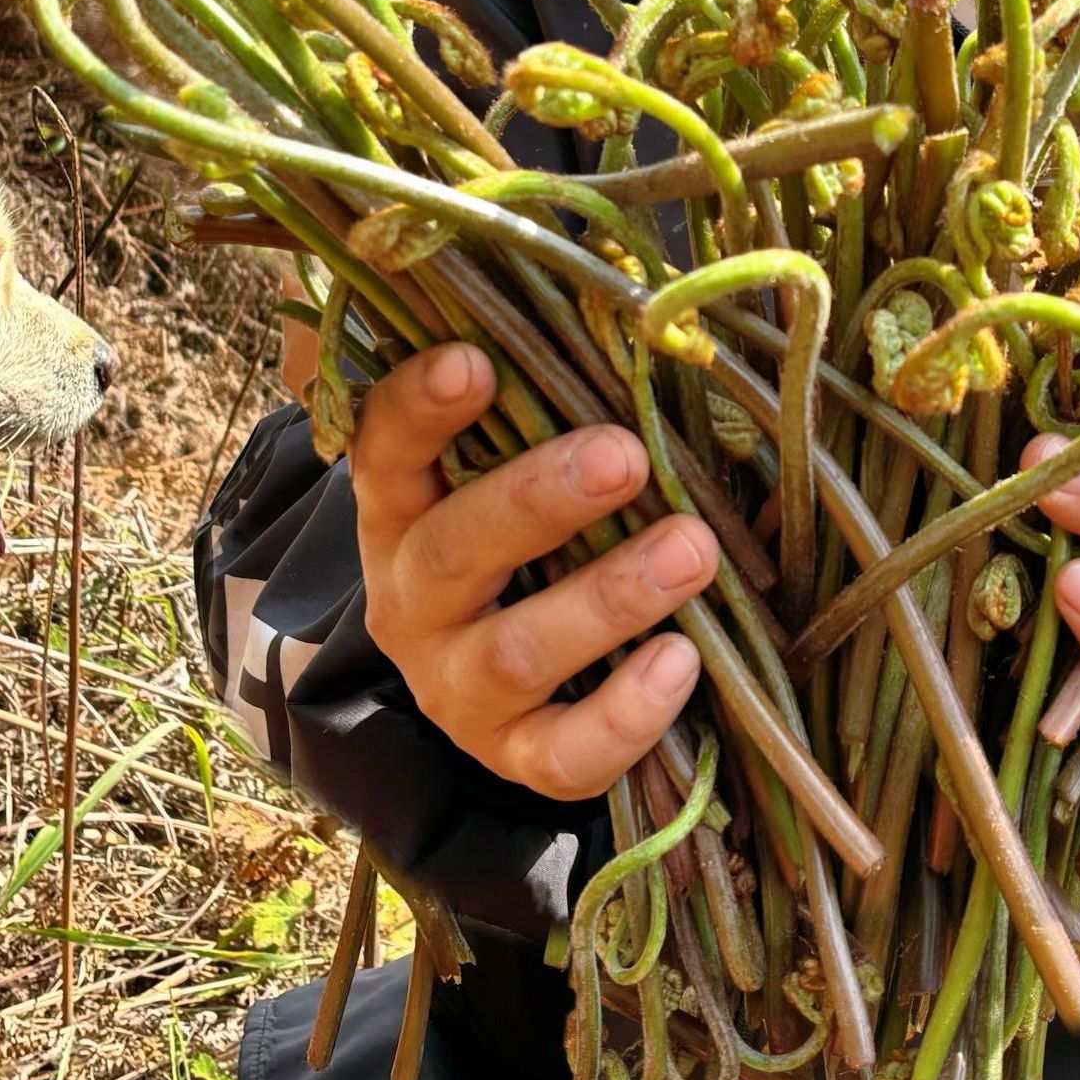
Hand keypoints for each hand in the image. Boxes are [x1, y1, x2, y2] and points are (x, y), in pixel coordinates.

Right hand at [346, 344, 723, 801]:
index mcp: (402, 515)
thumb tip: (627, 320)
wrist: (513, 690)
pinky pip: (563, 752)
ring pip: (517, 652)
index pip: (386, 454)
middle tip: (624, 455)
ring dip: (608, 598)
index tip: (474, 362)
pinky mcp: (515, 759)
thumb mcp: (512, 476)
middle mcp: (411, 604)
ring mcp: (457, 690)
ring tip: (693, 549)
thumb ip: (543, 411)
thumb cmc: (529, 542)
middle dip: (538, 501)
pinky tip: (683, 659)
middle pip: (455, 551)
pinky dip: (625, 712)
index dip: (420, 409)